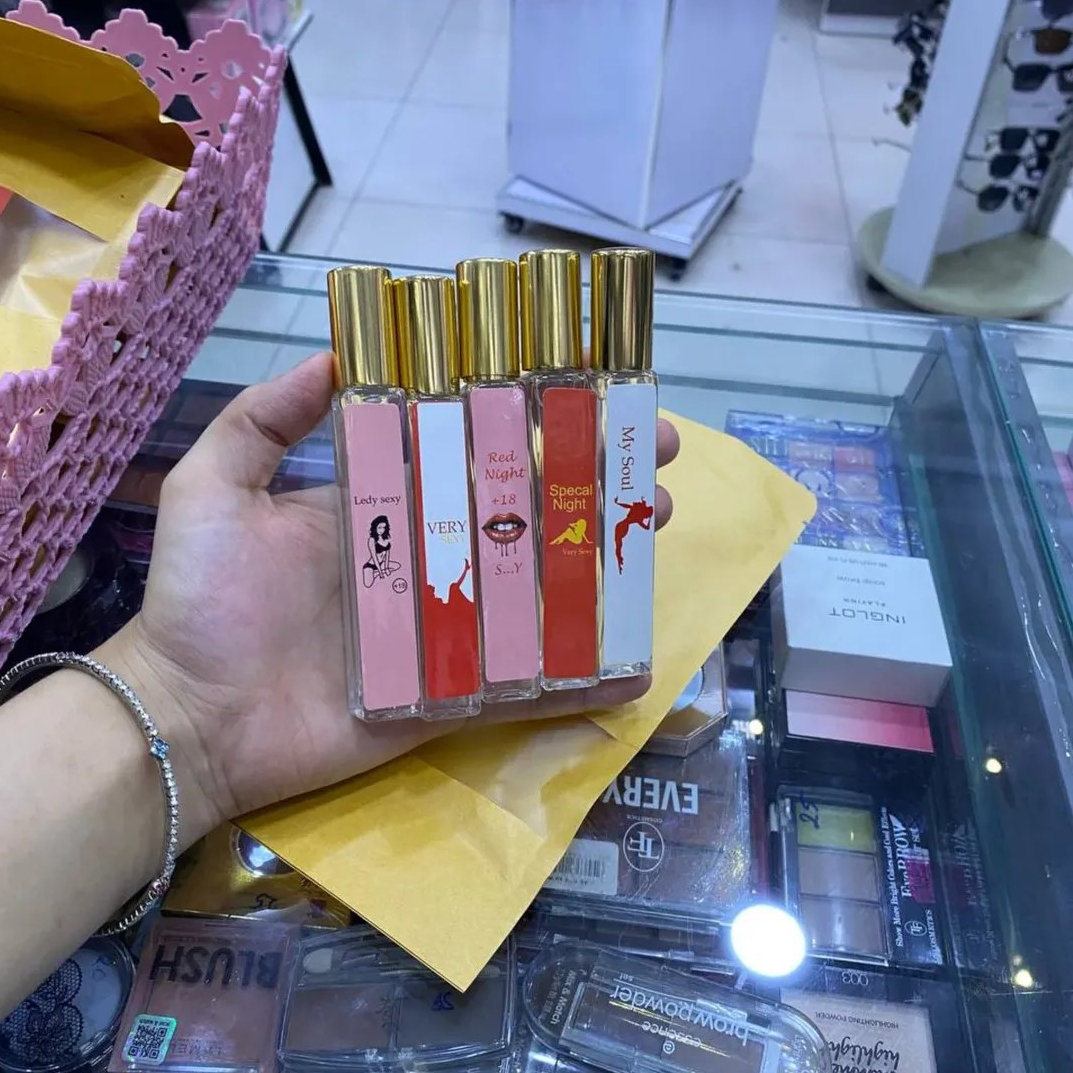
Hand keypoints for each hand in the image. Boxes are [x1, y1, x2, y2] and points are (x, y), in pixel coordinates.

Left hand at [102, 354, 679, 847]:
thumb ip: (263, 421)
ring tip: (652, 531)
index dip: (535, 424)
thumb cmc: (201, 601)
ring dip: (603, 566)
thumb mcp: (214, 490)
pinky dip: (579, 684)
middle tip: (655, 466)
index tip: (594, 397)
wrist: (189, 718)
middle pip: (528, 517)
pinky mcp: (451, 698)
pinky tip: (636, 668)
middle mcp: (427, 560)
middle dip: (594, 488)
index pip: (474, 452)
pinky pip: (524, 690)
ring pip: (540, 592)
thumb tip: (332, 354)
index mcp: (386, 505)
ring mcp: (446, 632)